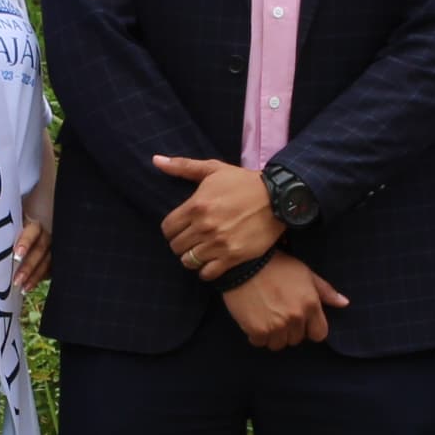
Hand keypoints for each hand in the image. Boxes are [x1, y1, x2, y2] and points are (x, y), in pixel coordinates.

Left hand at [12, 210, 52, 291]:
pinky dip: (38, 279)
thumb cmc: (13, 223)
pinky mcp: (51, 257)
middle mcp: (45, 234)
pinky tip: (28, 287)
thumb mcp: (12, 221)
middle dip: (29, 266)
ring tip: (22, 287)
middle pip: (40, 250)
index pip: (33, 231)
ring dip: (34, 276)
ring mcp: (50, 247)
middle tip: (17, 279)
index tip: (17, 254)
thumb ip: (5, 229)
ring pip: (46, 262)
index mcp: (33, 223)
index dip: (26, 242)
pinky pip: (48, 270)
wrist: (28, 220)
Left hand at [153, 155, 285, 277]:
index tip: (181, 229)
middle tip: (192, 240)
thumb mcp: (214, 169)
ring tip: (201, 251)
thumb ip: (183, 166)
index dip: (172, 230)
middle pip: (176, 246)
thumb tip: (156, 160)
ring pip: (189, 261)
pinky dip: (206, 271)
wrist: (279, 198)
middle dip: (181, 244)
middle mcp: (205, 226)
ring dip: (192, 258)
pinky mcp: (233, 256)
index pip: (167, 228)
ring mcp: (219, 243)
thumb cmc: (244, 182)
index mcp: (196, 205)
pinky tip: (212, 262)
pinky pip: (207, 273)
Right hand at [221, 252, 345, 349]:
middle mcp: (296, 318)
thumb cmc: (276, 265)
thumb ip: (325, 291)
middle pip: (297, 339)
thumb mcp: (305, 273)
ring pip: (278, 344)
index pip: (319, 334)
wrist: (244, 262)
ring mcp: (276, 326)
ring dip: (272, 334)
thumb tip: (344, 303)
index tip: (300, 320)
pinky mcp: (257, 330)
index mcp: (311, 305)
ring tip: (265, 316)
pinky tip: (253, 318)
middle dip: (289, 329)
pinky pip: (259, 342)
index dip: (310, 328)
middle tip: (278, 312)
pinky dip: (256, 334)